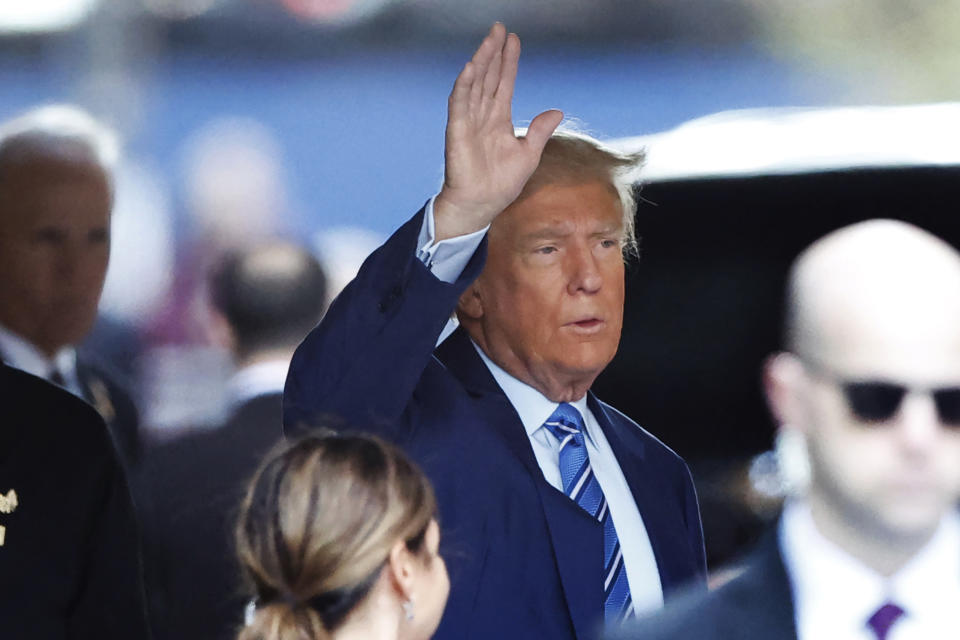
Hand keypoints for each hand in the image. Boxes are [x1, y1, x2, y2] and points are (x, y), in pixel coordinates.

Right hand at [434, 23, 563, 240]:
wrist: (481, 206)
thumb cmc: (501, 185)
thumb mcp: (528, 155)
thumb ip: (540, 131)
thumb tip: (557, 111)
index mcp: (499, 120)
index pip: (504, 83)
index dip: (508, 61)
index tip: (513, 39)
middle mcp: (483, 116)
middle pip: (489, 77)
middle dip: (494, 52)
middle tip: (499, 28)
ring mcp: (469, 122)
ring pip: (475, 84)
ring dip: (481, 61)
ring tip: (489, 40)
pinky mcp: (458, 131)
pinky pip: (459, 104)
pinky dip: (464, 85)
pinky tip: (470, 67)